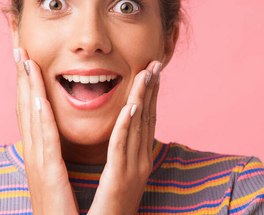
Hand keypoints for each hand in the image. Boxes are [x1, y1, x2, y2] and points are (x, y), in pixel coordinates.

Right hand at [14, 48, 78, 214]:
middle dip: (20, 74)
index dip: (26, 79)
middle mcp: (34, 151)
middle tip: (16, 42)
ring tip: (23, 56)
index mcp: (39, 150)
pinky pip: (45, 139)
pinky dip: (40, 115)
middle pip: (24, 104)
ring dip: (27, 85)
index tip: (25, 53)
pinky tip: (38, 94)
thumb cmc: (60, 206)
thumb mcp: (55, 171)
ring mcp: (37, 162)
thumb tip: (54, 128)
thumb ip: (55, 149)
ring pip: (31, 115)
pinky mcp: (47, 174)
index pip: (30, 107)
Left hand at [88, 61, 161, 214]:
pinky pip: (122, 148)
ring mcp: (132, 171)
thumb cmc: (108, 210)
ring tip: (147, 73)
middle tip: (155, 63)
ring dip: (143, 97)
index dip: (150, 94)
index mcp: (138, 160)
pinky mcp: (119, 180)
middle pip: (147, 118)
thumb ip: (122, 155)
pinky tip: (132, 105)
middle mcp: (140, 162)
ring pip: (138, 127)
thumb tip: (123, 133)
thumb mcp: (119, 177)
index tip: (150, 71)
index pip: (146, 120)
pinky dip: (127, 125)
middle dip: (151, 89)